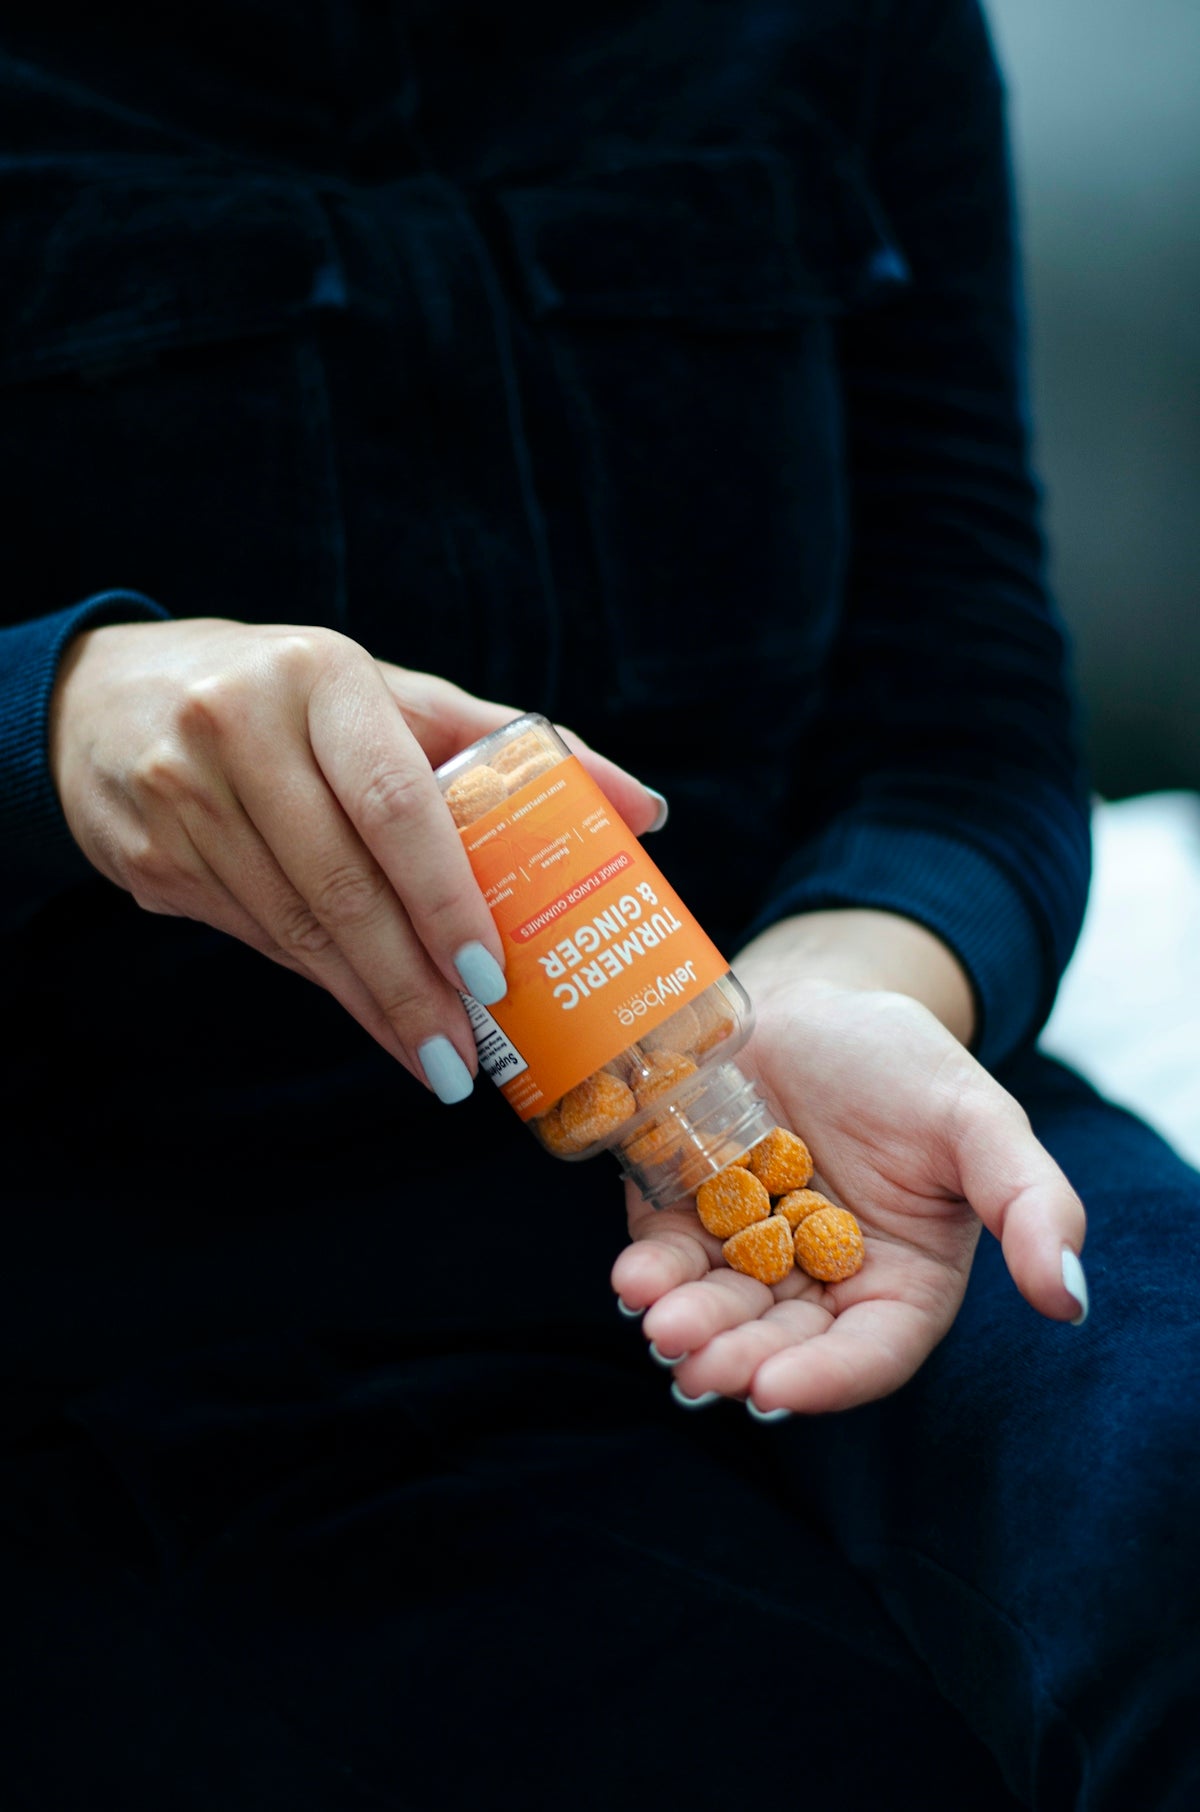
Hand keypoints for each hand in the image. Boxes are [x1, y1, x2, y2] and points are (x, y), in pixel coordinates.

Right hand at [50, 617, 659, 1095]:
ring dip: (368, 1004)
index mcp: (319, 676)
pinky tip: (366, 1012)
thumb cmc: (286, 695)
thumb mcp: (385, 694)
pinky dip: (317, 981)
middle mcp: (238, 727)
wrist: (104, 698)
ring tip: (432, 1059)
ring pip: (293, 927)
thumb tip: (645, 810)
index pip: (395, 800)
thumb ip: (505, 745)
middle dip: (411, 984)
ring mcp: (178, 794)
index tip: (490, 973)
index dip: (445, 894)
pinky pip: (251, 935)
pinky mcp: (144, 855)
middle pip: (341, 883)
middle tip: (466, 1055)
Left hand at [611, 973, 1087, 1414]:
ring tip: (662, 1324)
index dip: (826, 1379)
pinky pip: (669, 1254)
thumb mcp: (979, 1119)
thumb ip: (1030, 1203)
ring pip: (719, 1309)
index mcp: (900, 1280)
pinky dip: (650, 1272)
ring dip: (688, 1325)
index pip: (869, 1351)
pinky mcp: (685, 1214)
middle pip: (782, 1342)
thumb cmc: (905, 1063)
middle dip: (740, 1358)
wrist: (814, 999)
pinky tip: (635, 1276)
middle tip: (700, 1365)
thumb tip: (1070, 1299)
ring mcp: (745, 1251)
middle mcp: (819, 1281)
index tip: (777, 1391)